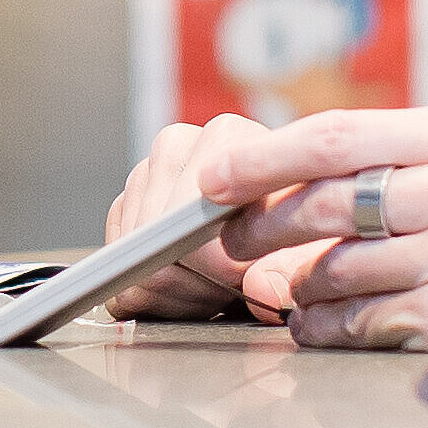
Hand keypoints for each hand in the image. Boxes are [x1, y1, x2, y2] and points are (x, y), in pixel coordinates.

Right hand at [103, 115, 329, 320]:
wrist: (280, 232)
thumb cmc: (296, 237)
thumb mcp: (310, 252)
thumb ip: (291, 271)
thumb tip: (263, 290)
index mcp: (227, 136)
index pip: (196, 204)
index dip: (214, 257)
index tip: (231, 278)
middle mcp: (179, 144)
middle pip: (158, 231)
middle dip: (193, 276)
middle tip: (228, 287)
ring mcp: (144, 173)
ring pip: (134, 252)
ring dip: (172, 285)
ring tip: (211, 284)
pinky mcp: (122, 206)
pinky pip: (117, 264)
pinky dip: (145, 288)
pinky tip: (184, 283)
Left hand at [197, 106, 427, 427]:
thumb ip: (406, 178)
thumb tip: (297, 180)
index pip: (339, 133)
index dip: (264, 155)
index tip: (213, 175)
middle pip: (326, 194)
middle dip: (260, 222)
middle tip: (226, 243)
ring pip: (336, 263)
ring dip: (300, 288)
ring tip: (297, 300)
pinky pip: (357, 319)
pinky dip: (329, 329)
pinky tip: (330, 332)